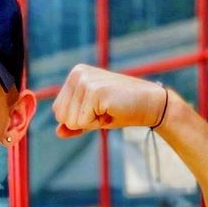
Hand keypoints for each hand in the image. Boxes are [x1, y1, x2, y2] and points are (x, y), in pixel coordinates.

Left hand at [52, 64, 167, 137]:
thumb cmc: (120, 110)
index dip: (78, 119)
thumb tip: (58, 132)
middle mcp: (77, 74)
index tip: (97, 109)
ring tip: (107, 110)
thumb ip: (73, 124)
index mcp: (75, 74)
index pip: (58, 110)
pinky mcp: (94, 91)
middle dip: (82, 122)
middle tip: (103, 110)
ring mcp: (85, 80)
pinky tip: (111, 110)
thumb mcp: (92, 117)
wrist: (149, 104)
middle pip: (61, 115)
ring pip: (70, 121)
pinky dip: (97, 123)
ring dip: (90, 122)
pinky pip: (82, 122)